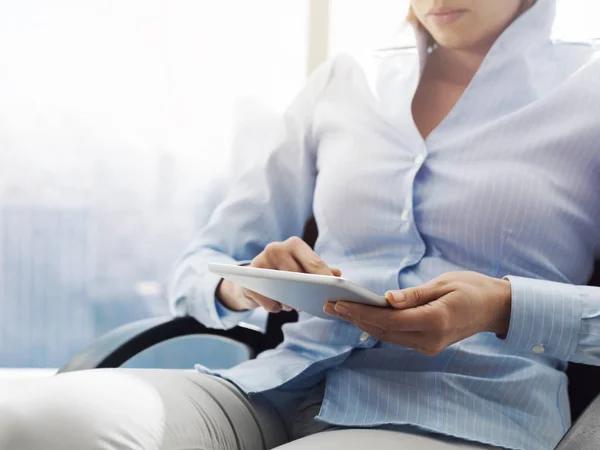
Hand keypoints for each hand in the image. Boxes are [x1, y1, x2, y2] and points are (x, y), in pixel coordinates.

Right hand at [218, 236, 340, 312]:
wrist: (251, 279)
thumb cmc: (284, 272)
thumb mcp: (302, 268)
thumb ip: (320, 270)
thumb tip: (338, 275)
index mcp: (293, 244)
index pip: (314, 262)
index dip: (325, 278)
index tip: (334, 292)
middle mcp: (275, 248)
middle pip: (299, 277)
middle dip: (306, 293)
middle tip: (308, 302)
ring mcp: (259, 263)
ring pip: (284, 290)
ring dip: (291, 302)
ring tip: (290, 302)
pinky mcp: (248, 280)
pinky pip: (270, 302)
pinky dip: (276, 307)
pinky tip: (276, 304)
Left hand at [324, 271, 511, 355]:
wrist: (496, 308)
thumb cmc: (472, 289)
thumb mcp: (444, 284)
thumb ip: (414, 295)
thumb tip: (386, 299)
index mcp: (434, 321)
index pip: (388, 319)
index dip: (361, 312)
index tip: (338, 302)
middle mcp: (429, 340)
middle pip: (383, 331)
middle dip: (354, 318)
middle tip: (329, 305)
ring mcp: (429, 346)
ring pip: (387, 336)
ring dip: (362, 323)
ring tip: (339, 310)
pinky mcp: (428, 345)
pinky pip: (397, 336)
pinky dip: (377, 326)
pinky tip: (361, 317)